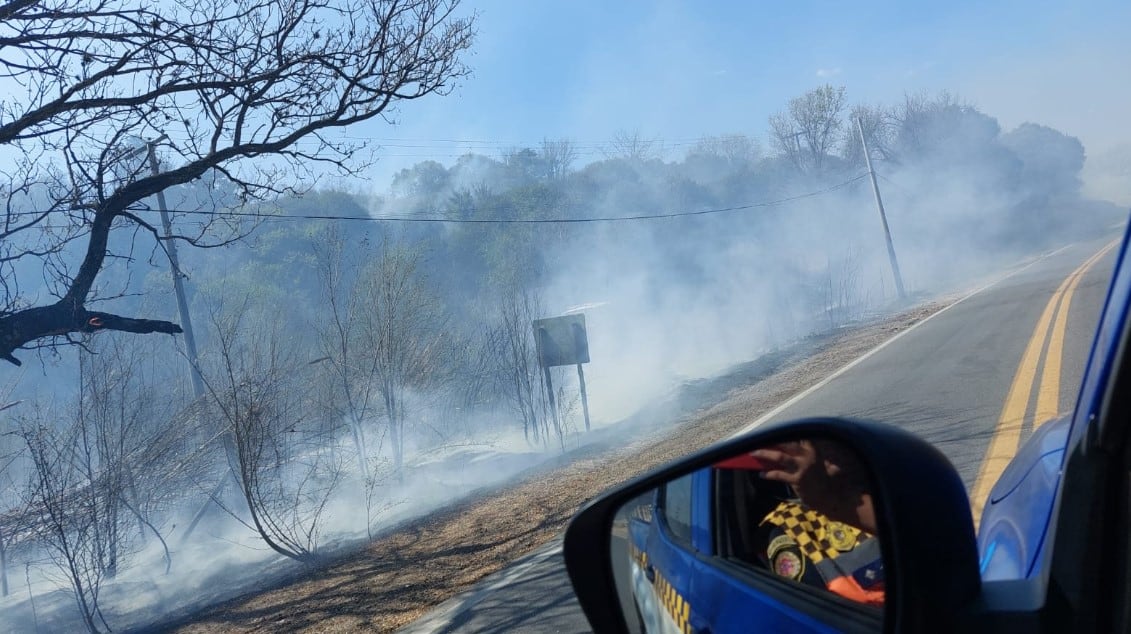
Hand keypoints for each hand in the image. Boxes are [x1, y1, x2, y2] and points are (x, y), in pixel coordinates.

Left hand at [752, 439, 876, 533]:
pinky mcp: (797, 481)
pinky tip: (761, 474)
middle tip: (759, 436)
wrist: (835, 498)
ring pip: (779, 457)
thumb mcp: (825, 463)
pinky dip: (769, 474)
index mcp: (815, 450)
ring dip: (765, 453)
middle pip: (786, 443)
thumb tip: (798, 450)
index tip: (775, 427)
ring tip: (753, 452)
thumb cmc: (830, 481)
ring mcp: (801, 468)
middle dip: (772, 439)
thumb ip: (813, 455)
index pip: (800, 436)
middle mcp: (807, 456)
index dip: (788, 430)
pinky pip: (779, 475)